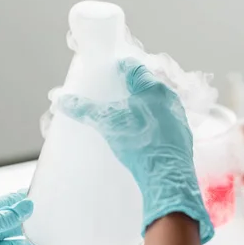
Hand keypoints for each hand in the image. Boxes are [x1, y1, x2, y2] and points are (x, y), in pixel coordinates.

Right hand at [58, 58, 212, 243]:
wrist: (166, 177)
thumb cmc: (138, 144)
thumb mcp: (107, 124)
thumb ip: (85, 110)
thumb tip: (61, 99)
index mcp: (152, 87)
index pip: (133, 67)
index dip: (119, 68)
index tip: (108, 73)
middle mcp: (169, 96)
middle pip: (146, 84)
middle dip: (129, 88)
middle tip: (113, 95)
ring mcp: (179, 115)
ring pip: (157, 102)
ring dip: (142, 105)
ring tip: (125, 115)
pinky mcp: (183, 133)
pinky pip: (165, 119)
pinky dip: (152, 121)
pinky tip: (141, 133)